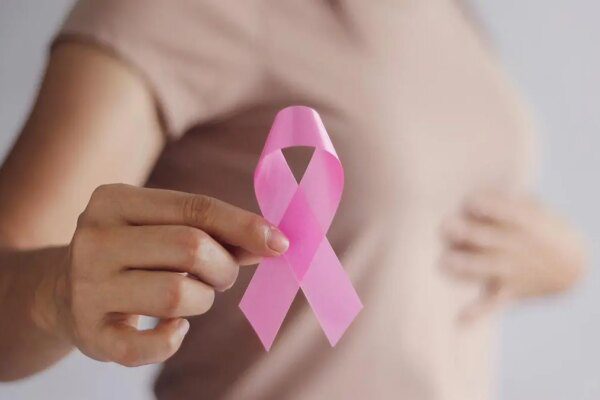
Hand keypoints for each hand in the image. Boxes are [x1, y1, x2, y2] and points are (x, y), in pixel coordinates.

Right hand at [49, 184, 288, 365]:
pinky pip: (152, 345)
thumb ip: (213, 231)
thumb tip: (272, 241)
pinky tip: (175, 327)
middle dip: (223, 266)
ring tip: (193, 296)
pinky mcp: (89, 333)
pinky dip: (175, 338)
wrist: (61, 290)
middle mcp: (93, 239)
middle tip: (221, 275)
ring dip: (203, 299)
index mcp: (113, 200)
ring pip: (178, 294)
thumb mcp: (161, 228)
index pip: (195, 208)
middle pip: (191, 248)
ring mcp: (86, 288)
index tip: (279, 242)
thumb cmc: (131, 252)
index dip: (243, 225)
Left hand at [439, 189, 585, 322]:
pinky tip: (459, 321)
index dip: (482, 205)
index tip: (470, 203)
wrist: (571, 266)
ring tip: (443, 262)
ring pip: (482, 268)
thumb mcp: (533, 209)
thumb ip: (507, 203)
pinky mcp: (506, 292)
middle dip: (464, 232)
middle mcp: (514, 247)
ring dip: (463, 266)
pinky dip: (476, 314)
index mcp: (522, 221)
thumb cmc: (539, 228)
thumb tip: (473, 201)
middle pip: (484, 238)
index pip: (499, 210)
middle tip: (446, 226)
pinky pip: (490, 304)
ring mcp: (510, 271)